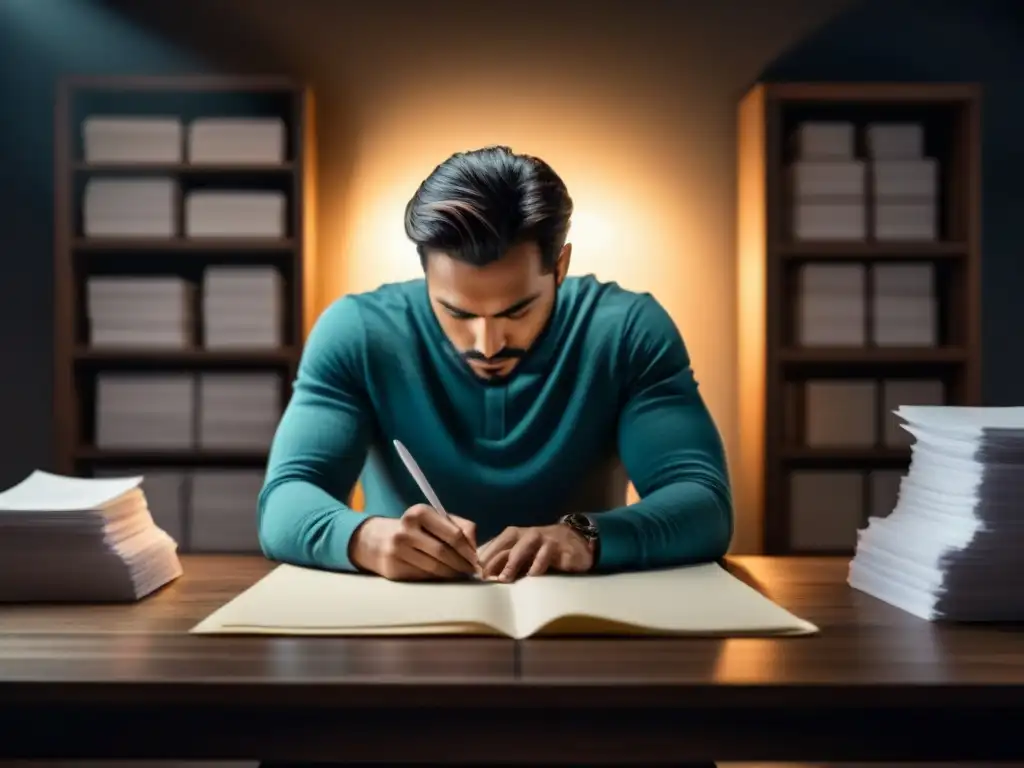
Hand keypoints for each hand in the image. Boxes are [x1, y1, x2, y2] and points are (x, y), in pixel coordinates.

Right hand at [350, 504, 479, 580]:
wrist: (378, 540)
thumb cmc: (416, 529)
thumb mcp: (435, 519)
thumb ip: (461, 526)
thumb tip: (475, 547)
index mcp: (420, 512)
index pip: (453, 534)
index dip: (468, 550)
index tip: (477, 559)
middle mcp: (406, 529)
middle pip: (444, 553)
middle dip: (462, 564)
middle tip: (472, 571)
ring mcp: (397, 550)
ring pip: (434, 568)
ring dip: (452, 574)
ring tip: (461, 574)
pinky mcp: (393, 569)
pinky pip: (423, 577)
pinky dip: (437, 579)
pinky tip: (443, 577)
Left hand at [477, 524, 593, 581]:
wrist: (574, 541)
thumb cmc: (541, 549)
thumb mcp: (522, 553)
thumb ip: (504, 561)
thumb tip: (482, 574)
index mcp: (515, 535)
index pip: (496, 545)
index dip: (485, 558)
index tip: (476, 574)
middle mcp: (527, 534)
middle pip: (508, 545)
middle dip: (495, 561)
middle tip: (486, 578)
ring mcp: (543, 540)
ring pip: (525, 547)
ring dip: (513, 563)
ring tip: (505, 578)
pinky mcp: (558, 548)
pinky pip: (546, 555)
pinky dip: (538, 565)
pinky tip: (532, 576)